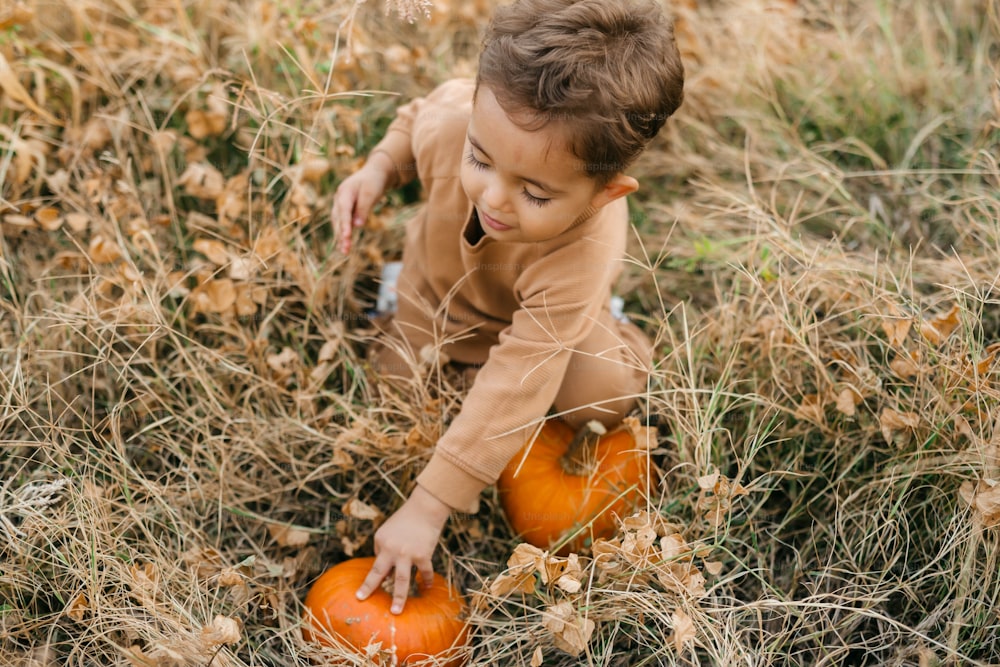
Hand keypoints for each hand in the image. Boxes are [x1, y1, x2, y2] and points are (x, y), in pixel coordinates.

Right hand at [331, 151, 393, 254]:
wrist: (375, 173)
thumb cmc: (374, 181)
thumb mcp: (371, 192)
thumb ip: (364, 208)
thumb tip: (357, 226)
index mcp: (344, 192)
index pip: (343, 211)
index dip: (344, 224)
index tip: (346, 236)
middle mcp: (339, 199)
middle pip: (338, 219)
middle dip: (341, 235)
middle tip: (345, 250)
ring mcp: (341, 205)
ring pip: (339, 223)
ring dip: (341, 237)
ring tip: (345, 251)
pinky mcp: (346, 211)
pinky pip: (344, 224)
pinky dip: (344, 234)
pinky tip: (345, 245)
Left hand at [356, 485, 451, 613]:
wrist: (425, 508)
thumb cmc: (406, 519)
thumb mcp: (387, 530)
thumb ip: (383, 549)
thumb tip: (386, 572)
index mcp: (381, 541)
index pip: (376, 564)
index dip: (369, 581)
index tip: (359, 597)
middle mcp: (391, 548)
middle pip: (379, 572)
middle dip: (370, 587)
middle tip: (362, 600)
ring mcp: (407, 553)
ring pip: (401, 579)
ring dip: (399, 597)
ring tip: (396, 611)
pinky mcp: (423, 555)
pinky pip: (424, 572)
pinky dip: (426, 580)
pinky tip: (426, 587)